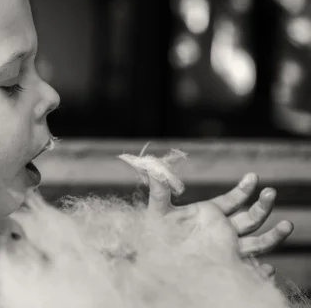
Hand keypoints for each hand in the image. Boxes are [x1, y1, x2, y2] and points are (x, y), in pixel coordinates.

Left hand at [148, 172, 293, 278]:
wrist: (154, 261)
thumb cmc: (155, 236)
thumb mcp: (158, 211)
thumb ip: (159, 189)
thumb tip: (152, 166)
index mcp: (209, 213)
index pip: (234, 200)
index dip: (245, 189)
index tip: (253, 177)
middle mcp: (222, 230)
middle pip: (250, 218)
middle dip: (262, 205)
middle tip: (270, 192)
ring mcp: (226, 249)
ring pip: (256, 242)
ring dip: (273, 235)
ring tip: (287, 224)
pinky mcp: (225, 267)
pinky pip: (248, 271)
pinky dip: (259, 271)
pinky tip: (267, 268)